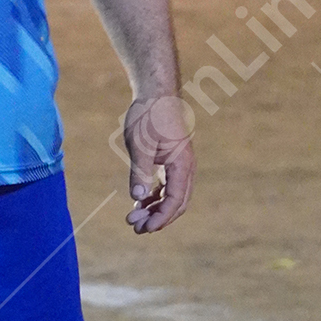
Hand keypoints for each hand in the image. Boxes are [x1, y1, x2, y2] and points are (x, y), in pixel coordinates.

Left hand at [123, 92, 194, 233]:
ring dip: (156, 209)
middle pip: (177, 203)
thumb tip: (138, 198)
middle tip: (136, 228)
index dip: (161, 217)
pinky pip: (168, 186)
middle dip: (158, 218)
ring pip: (173, 196)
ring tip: (134, 218)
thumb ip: (140, 171)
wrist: (156, 92)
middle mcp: (185, 167)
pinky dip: (156, 197)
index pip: (175, 200)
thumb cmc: (148, 114)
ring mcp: (180, 164)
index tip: (144, 228)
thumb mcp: (140, 143)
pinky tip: (140, 202)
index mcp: (181, 164)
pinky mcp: (172, 160)